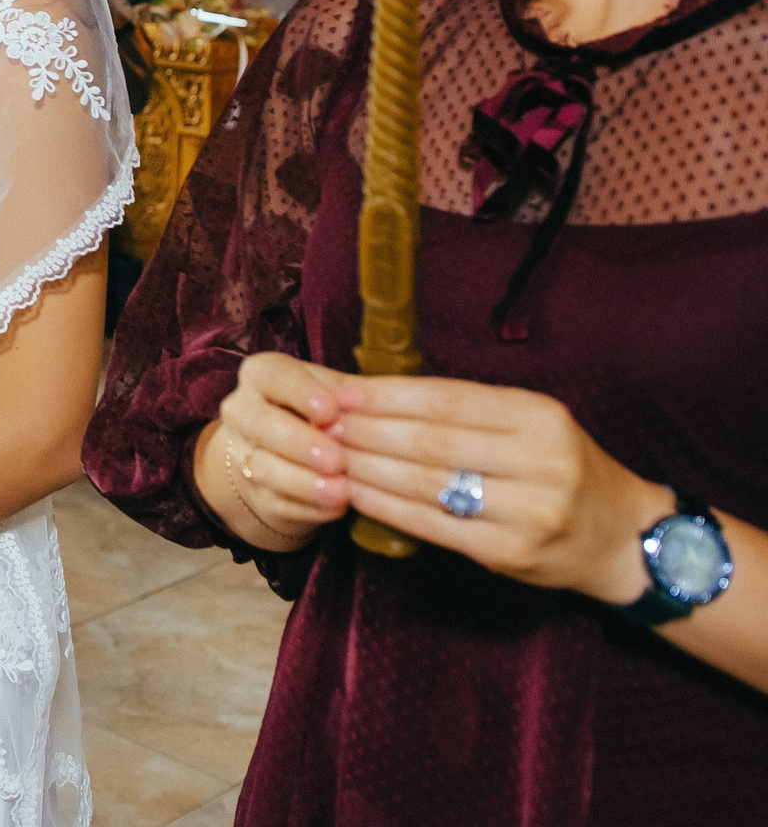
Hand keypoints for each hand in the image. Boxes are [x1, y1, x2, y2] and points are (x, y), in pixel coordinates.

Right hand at [210, 352, 352, 543]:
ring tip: (341, 491)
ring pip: (264, 467)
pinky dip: (308, 507)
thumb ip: (349, 393)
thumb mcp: (334, 390)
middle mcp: (242, 410)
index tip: (329, 410)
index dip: (300, 393)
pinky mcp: (255, 492)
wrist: (290, 452)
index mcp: (262, 374)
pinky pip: (275, 502)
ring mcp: (243, 454)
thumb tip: (363, 398)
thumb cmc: (319, 411)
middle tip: (336, 458)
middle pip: (259, 423)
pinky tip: (335, 507)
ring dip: (303, 481)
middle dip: (298, 442)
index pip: (274, 375)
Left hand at [332, 375, 666, 603]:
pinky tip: (356, 493)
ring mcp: (528, 512)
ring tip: (329, 456)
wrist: (622, 537)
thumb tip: (376, 395)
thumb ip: (467, 411)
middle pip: (430, 442)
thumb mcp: (532, 423)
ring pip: (426, 484)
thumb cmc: (563, 468)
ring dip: (367, 469)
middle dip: (367, 432)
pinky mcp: (510, 553)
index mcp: (540, 417)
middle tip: (323, 425)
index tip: (342, 392)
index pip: (447, 400)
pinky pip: (433, 526)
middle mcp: (539, 462)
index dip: (387, 396)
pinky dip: (386, 507)